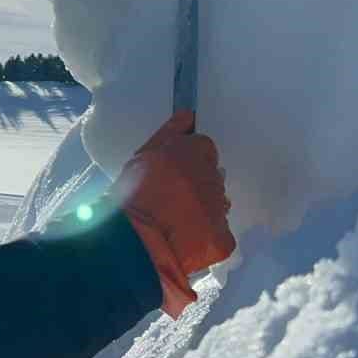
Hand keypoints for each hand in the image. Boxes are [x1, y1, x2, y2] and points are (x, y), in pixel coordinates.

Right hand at [117, 109, 235, 317]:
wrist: (137, 240)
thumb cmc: (134, 193)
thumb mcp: (144, 154)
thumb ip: (169, 133)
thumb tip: (189, 116)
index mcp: (198, 152)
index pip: (203, 149)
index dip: (187, 161)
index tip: (172, 173)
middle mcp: (216, 177)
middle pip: (211, 178)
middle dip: (196, 186)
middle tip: (170, 200)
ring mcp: (221, 209)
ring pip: (216, 206)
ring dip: (202, 211)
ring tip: (174, 223)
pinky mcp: (223, 239)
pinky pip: (220, 236)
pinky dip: (207, 239)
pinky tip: (185, 241)